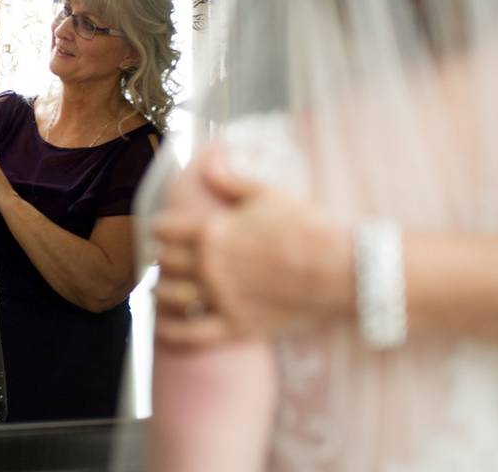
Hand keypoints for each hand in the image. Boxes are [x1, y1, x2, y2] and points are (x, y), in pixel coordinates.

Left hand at [153, 149, 354, 347]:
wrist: (340, 268)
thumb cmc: (307, 226)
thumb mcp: (269, 193)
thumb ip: (232, 180)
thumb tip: (208, 164)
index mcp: (213, 231)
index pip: (167, 230)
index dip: (159, 228)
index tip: (158, 230)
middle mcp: (210, 266)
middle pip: (166, 262)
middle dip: (161, 258)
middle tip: (161, 259)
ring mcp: (221, 298)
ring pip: (172, 297)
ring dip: (159, 291)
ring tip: (157, 289)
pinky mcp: (236, 326)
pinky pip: (191, 334)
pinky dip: (170, 330)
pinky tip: (162, 326)